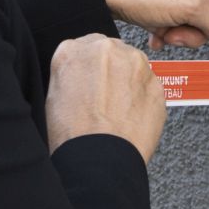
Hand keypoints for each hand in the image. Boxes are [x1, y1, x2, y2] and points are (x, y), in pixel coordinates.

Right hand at [45, 35, 166, 159]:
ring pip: (133, 66)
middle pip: (111, 52)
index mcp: (72, 51)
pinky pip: (149, 86)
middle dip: (110, 71)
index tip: (91, 80)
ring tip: (117, 111)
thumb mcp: (52, 98)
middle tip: (104, 97)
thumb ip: (69, 75)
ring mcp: (135, 64)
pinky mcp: (156, 83)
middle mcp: (105, 50)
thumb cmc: (73, 137)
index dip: (88, 67)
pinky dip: (143, 98)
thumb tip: (79, 75)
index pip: (84, 47)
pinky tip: (131, 117)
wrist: (99, 162)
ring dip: (128, 82)